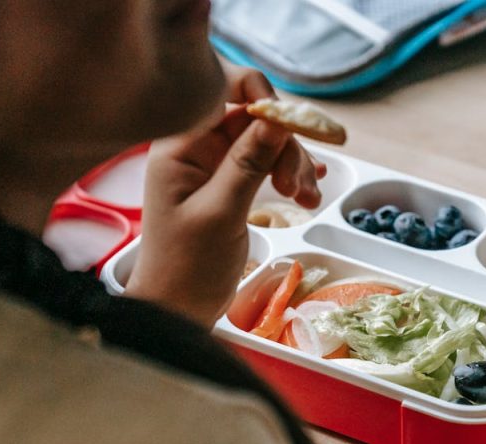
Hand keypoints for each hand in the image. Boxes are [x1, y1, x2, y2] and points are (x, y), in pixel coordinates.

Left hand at [125, 66, 325, 327]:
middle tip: (298, 189)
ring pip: (265, 144)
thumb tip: (278, 119)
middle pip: (253, 120)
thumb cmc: (187, 268)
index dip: (259, 97)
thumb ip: (248, 163)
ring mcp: (214, 167)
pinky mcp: (230, 186)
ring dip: (293, 165)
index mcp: (180, 146)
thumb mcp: (221, 213)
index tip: (291, 126)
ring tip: (307, 201)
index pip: (220, 91)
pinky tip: (308, 189)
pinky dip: (288, 175)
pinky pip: (265, 166)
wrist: (176, 310)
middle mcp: (196, 149)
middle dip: (284, 145)